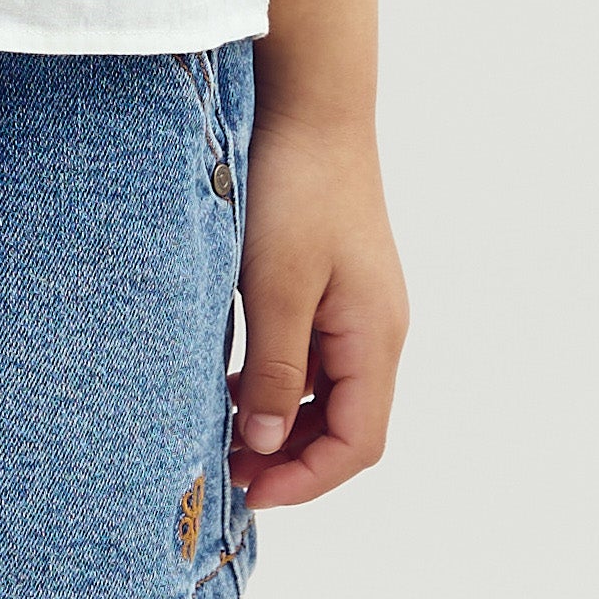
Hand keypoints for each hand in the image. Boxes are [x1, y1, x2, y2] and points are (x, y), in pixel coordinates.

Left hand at [229, 101, 408, 504]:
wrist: (310, 106)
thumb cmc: (295, 188)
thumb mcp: (275, 285)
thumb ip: (276, 370)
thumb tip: (268, 444)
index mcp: (374, 335)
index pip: (358, 443)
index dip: (307, 480)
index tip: (249, 492)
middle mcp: (376, 329)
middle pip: (348, 427)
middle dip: (293, 460)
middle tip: (226, 471)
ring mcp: (358, 308)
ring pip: (329, 395)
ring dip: (283, 424)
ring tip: (222, 433)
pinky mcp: (334, 287)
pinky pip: (315, 358)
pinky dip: (279, 384)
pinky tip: (232, 382)